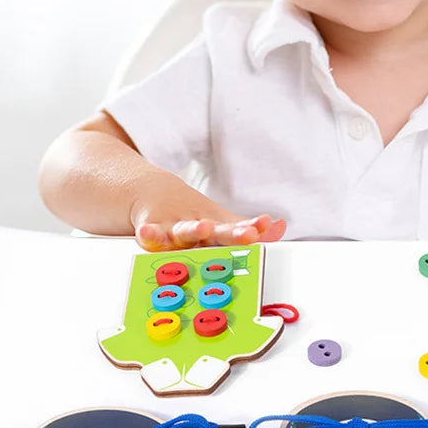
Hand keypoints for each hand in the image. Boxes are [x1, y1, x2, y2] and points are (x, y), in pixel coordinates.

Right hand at [130, 181, 285, 250]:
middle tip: (249, 234)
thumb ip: (246, 229)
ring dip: (195, 230)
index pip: (238, 228)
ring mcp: (175, 226)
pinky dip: (150, 235)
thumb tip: (280, 228)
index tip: (265, 224)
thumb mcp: (220, 221)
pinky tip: (147, 233)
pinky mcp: (152, 229)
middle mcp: (199, 226)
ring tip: (203, 227)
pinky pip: (151, 236)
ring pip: (185, 231)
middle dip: (233, 234)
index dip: (251, 228)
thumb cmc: (192, 214)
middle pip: (218, 231)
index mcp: (217, 226)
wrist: (152, 192)